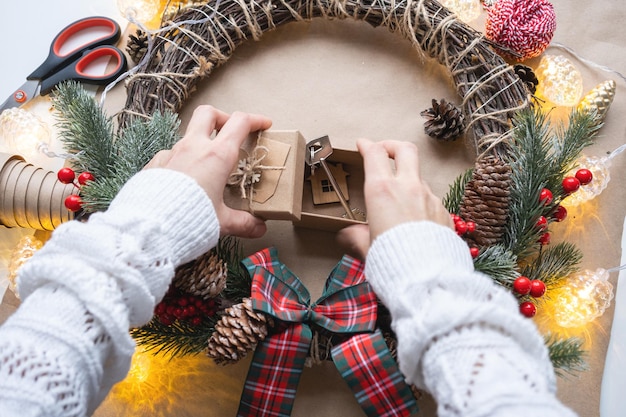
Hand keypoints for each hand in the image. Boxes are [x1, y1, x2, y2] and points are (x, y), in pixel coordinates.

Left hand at [145, 105, 271, 237]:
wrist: (148, 228)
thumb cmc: (188, 220)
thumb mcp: (222, 222)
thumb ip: (243, 223)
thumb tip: (259, 228)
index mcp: (217, 156)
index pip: (240, 123)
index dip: (255, 119)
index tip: (263, 124)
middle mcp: (193, 148)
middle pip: (208, 114)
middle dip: (222, 117)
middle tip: (230, 132)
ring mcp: (171, 154)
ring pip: (187, 135)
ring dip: (200, 143)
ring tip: (206, 166)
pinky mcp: (154, 165)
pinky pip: (169, 155)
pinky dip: (180, 161)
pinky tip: (182, 180)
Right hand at [337, 139, 452, 258]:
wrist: (427, 278)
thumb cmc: (393, 262)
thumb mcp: (366, 249)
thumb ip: (356, 237)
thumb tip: (347, 235)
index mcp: (382, 191)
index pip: (375, 154)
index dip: (367, 145)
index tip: (362, 145)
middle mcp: (408, 188)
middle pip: (405, 149)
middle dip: (392, 145)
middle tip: (384, 151)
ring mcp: (430, 198)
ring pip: (419, 176)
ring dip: (407, 179)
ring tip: (398, 199)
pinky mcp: (444, 212)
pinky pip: (431, 199)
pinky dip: (420, 202)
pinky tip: (414, 221)